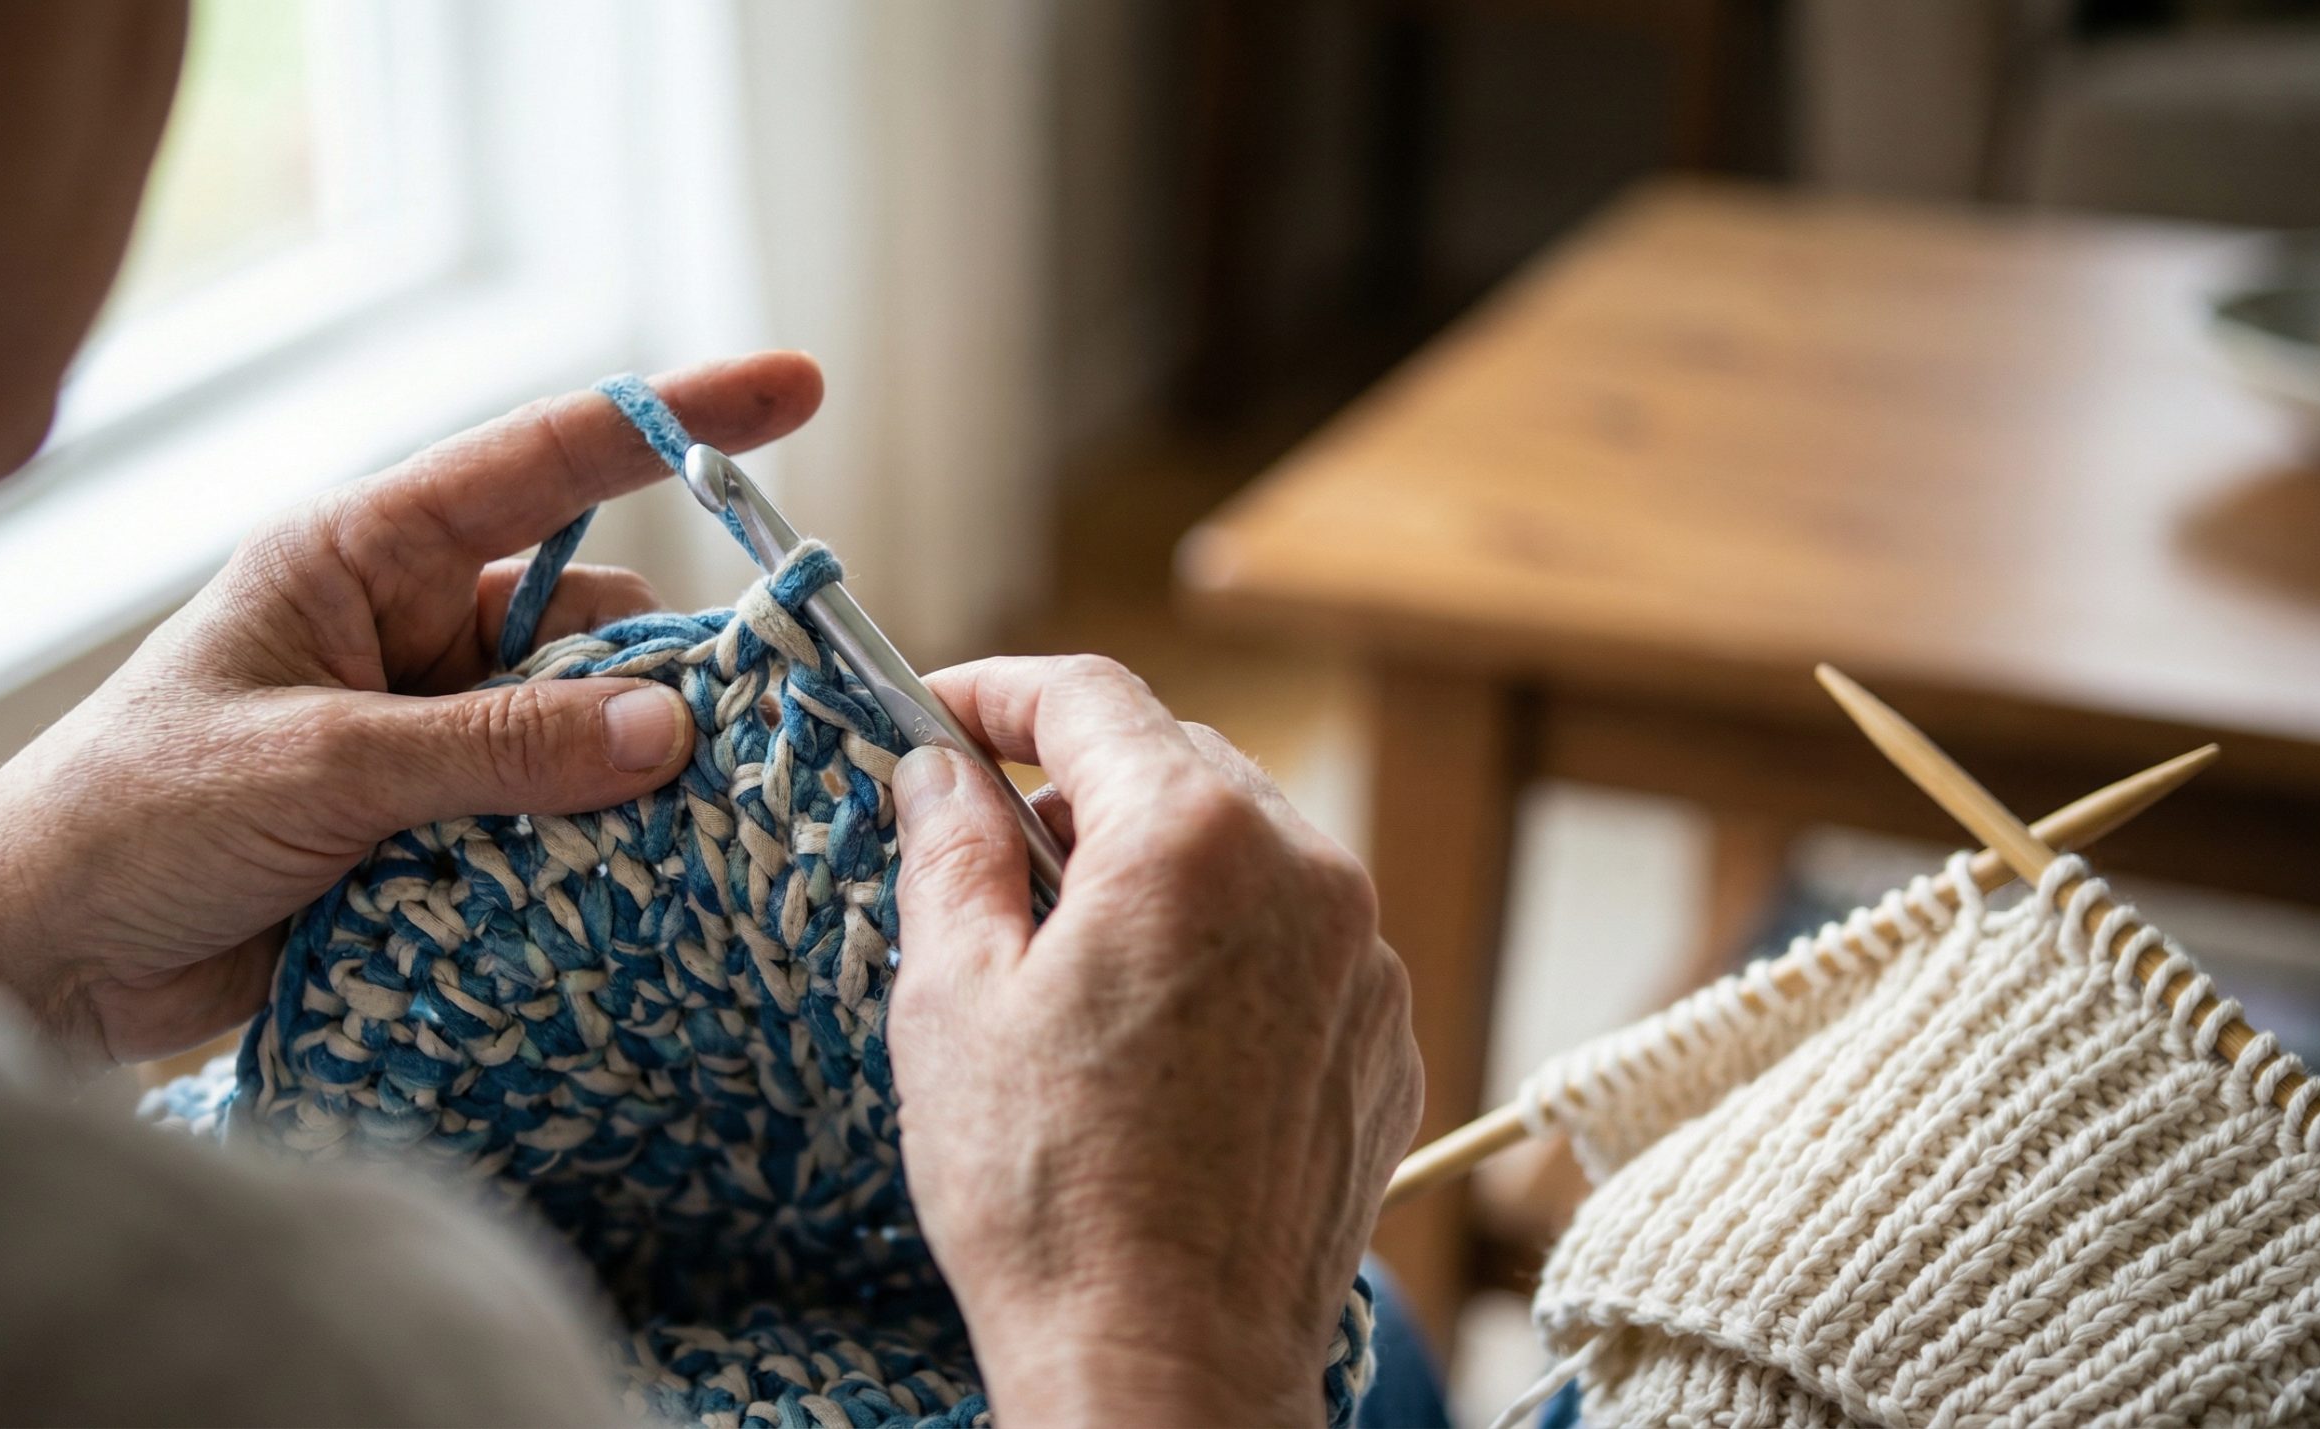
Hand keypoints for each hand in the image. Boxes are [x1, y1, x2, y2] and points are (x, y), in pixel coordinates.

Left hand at [0, 353, 823, 1065]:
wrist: (43, 964)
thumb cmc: (136, 819)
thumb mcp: (322, 765)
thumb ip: (499, 748)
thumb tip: (675, 727)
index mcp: (364, 558)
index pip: (544, 463)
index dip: (679, 421)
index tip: (800, 388)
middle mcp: (410, 631)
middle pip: (595, 621)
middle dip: (674, 671)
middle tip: (758, 731)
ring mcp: (429, 735)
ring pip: (590, 731)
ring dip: (634, 781)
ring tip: (690, 832)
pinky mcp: (438, 830)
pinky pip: (558, 820)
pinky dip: (600, 849)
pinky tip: (639, 888)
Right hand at [886, 656, 1421, 1427]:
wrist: (1169, 1366)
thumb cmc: (1048, 1194)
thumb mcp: (953, 998)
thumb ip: (950, 848)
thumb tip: (941, 768)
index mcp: (1195, 839)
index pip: (1090, 697)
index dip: (997, 690)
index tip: (937, 714)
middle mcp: (1308, 875)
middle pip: (1177, 763)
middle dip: (1075, 782)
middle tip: (982, 845)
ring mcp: (1363, 962)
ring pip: (1245, 849)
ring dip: (1154, 864)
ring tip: (1065, 956)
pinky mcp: (1382, 1041)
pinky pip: (1296, 940)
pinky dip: (1222, 943)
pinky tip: (1151, 1029)